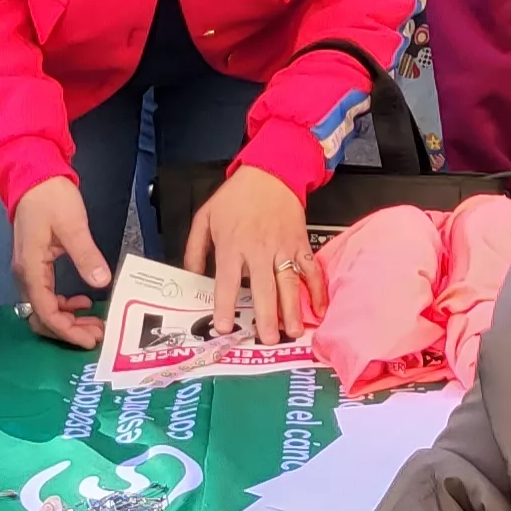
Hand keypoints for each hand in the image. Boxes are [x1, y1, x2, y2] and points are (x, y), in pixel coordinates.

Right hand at [8, 176, 109, 347]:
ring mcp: (29, 270)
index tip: (91, 338)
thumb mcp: (72, 225)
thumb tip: (101, 283)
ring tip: (94, 322)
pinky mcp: (36, 264)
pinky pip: (46, 295)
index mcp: (31, 267)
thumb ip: (86, 255)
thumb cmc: (51, 197)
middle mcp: (26, 274)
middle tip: (98, 333)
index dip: (67, 330)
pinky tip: (82, 302)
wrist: (33, 175)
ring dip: (68, 319)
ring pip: (44, 308)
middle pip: (42, 316)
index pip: (46, 311)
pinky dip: (63, 304)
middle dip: (69, 329)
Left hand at [185, 166, 313, 344]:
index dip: (226, 305)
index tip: (225, 326)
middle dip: (266, 316)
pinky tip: (319, 309)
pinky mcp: (300, 243)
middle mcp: (259, 249)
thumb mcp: (205, 217)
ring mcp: (283, 247)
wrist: (271, 171)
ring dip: (292, 309)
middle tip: (268, 339)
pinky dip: (317, 289)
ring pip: (289, 282)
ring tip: (293, 331)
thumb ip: (195, 250)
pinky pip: (311, 269)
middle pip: (263, 288)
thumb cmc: (237, 196)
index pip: (228, 281)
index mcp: (232, 244)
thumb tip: (192, 277)